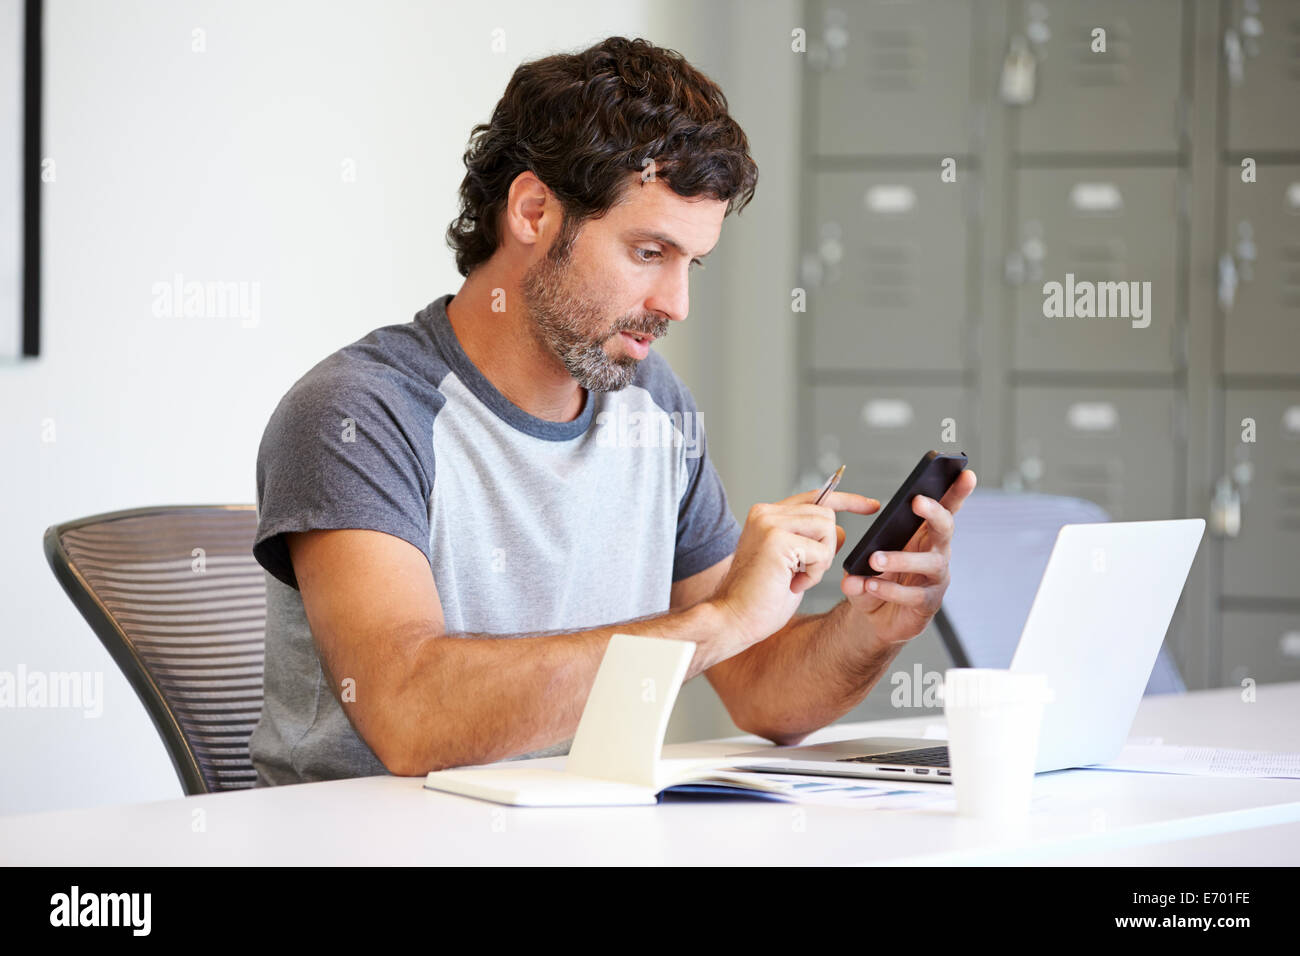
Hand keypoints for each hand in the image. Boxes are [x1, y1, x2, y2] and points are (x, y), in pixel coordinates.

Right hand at [709, 488, 878, 653]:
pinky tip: (793, 584)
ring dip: (822, 560)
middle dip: (828, 547)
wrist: (733, 619)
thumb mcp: (795, 565)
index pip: (815, 496)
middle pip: (826, 513)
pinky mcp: (776, 539)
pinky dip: (815, 573)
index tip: (872, 505)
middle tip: (806, 572)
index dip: (848, 500)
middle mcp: (765, 513)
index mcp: (766, 515)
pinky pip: (821, 551)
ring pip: (827, 527)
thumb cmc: (760, 599)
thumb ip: (813, 543)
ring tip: (797, 578)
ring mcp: (769, 523)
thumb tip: (841, 530)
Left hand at [841, 469, 977, 647]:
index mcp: (923, 535)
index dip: (957, 491)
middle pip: (945, 528)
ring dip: (902, 558)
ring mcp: (935, 578)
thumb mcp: (860, 569)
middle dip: (934, 512)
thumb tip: (850, 578)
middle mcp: (936, 552)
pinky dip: (891, 590)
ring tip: (875, 559)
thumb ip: (854, 570)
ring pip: (930, 562)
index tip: (964, 473)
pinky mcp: (928, 603)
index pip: (945, 509)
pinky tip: (872, 586)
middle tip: (917, 501)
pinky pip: (914, 594)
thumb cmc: (875, 583)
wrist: (877, 619)